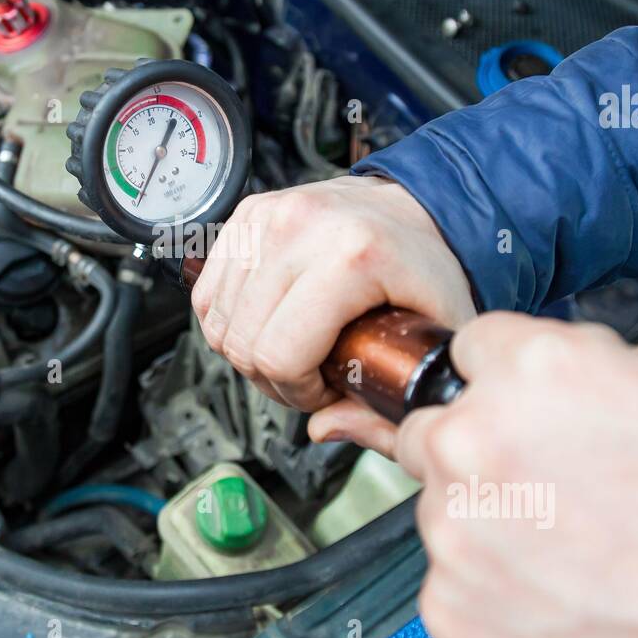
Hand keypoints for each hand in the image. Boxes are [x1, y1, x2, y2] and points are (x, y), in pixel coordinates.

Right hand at [190, 175, 476, 451]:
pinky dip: (229, 321)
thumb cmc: (424, 266)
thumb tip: (326, 428)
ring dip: (248, 351)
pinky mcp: (247, 216)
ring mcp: (268, 218)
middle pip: (243, 343)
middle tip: (309, 372)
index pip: (280, 355)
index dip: (299, 392)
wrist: (411, 208)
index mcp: (353, 257)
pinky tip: (266, 322)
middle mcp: (303, 229)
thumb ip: (387, 406)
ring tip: (291, 346)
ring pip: (217, 322)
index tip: (327, 388)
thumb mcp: (431, 338)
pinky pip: (206, 293)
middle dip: (272, 377)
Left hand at [394, 312, 637, 637]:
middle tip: (549, 480)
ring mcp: (457, 530)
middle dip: (480, 445)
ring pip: (442, 504)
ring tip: (573, 545)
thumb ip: (595, 361)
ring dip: (488, 518)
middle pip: (437, 427)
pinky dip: (493, 585)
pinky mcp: (453, 607)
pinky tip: (560, 588)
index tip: (524, 404)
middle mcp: (476, 440)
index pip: (470, 348)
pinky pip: (452, 579)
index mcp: (531, 370)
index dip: (505, 377)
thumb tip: (565, 364)